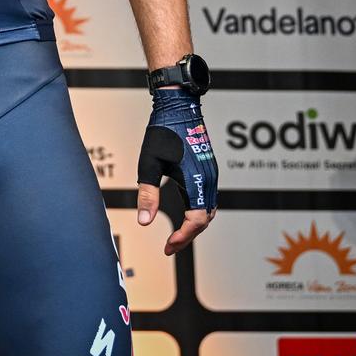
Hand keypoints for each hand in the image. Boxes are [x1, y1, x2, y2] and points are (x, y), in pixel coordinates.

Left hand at [137, 88, 217, 255]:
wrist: (179, 108)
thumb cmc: (162, 133)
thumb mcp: (148, 164)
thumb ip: (147, 194)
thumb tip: (144, 221)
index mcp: (196, 180)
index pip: (197, 220)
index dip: (183, 237)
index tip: (168, 247)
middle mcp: (209, 180)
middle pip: (205, 219)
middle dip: (188, 235)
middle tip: (169, 247)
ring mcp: (211, 175)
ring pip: (208, 210)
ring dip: (193, 225)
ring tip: (174, 236)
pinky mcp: (209, 171)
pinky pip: (207, 199)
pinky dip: (196, 212)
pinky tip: (181, 216)